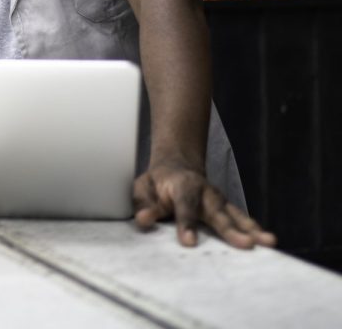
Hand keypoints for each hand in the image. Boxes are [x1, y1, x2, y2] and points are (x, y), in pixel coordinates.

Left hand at [133, 161, 276, 248]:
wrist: (177, 166)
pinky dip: (255, 230)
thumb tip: (144, 219)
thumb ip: (144, 204)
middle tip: (245, 245)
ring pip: (235, 215)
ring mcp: (219, 200)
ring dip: (251, 230)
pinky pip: (242, 219)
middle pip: (218, 213)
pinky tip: (268, 242)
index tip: (188, 242)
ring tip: (267, 243)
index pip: (185, 206)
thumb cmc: (158, 182)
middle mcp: (205, 193)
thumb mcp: (144, 188)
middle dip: (231, 230)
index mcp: (182, 186)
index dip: (186, 223)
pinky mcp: (227, 208)